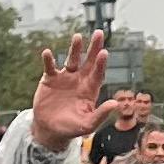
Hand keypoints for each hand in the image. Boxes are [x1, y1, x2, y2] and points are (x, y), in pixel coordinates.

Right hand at [32, 31, 117, 151]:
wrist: (50, 130)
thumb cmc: (71, 128)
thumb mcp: (87, 124)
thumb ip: (101, 114)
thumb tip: (116, 104)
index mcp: (90, 90)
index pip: (97, 74)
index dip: (100, 64)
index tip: (104, 53)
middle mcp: (79, 80)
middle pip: (88, 61)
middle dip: (93, 48)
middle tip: (99, 33)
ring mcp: (65, 78)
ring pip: (71, 59)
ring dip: (74, 49)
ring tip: (78, 37)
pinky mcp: (50, 79)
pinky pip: (50, 67)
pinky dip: (48, 60)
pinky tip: (48, 53)